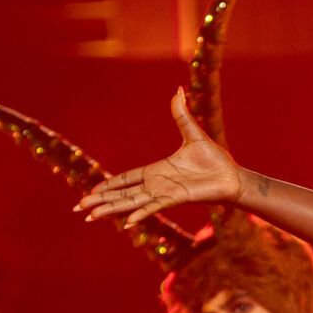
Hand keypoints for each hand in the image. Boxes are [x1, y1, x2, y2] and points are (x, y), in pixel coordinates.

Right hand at [79, 89, 243, 226]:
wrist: (234, 176)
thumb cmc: (216, 160)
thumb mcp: (193, 134)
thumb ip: (181, 114)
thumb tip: (178, 90)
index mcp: (157, 171)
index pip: (126, 179)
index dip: (108, 185)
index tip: (91, 192)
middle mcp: (157, 185)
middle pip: (122, 194)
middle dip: (100, 200)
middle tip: (78, 208)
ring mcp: (164, 193)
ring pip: (131, 202)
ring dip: (111, 209)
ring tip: (91, 217)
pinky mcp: (176, 199)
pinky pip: (154, 207)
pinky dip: (140, 213)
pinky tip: (126, 222)